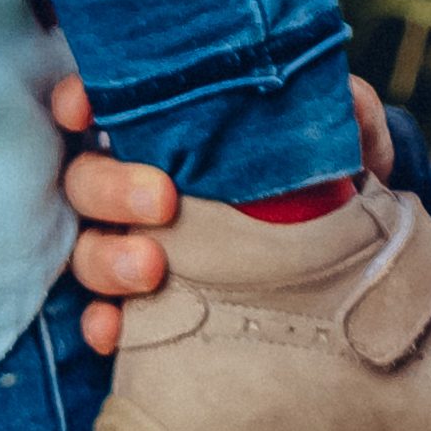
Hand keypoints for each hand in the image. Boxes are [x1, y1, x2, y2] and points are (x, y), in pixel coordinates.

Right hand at [53, 70, 397, 349]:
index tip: (85, 109)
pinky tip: (117, 333)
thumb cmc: (329, 193)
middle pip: (88, 180)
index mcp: (171, 138)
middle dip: (112, 187)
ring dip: (107, 256)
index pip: (102, 107)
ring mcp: (134, 249)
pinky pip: (104, 318)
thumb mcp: (344, 152)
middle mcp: (137, 189)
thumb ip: (349, 118)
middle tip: (163, 201)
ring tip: (150, 270)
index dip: (80, 101)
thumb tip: (349, 97)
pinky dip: (103, 324)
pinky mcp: (145, 310)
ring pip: (87, 249)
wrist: (349, 275)